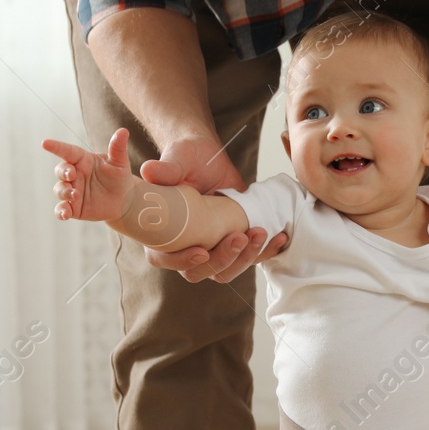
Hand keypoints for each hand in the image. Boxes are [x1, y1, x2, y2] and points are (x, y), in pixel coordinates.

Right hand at [43, 130, 136, 222]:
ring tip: (75, 195)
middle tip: (71, 175)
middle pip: (61, 170)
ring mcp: (72, 191)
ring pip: (59, 190)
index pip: (67, 151)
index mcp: (82, 160)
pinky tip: (65, 214)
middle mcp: (74, 174)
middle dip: (63, 171)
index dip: (56, 147)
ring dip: (64, 192)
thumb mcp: (120, 163)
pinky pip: (61, 209)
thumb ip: (117, 148)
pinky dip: (61, 212)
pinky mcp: (73, 208)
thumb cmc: (119, 178)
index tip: (45, 143)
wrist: (124, 201)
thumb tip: (123, 131)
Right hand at [139, 136, 288, 282]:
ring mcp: (210, 249)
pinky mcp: (232, 243)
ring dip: (246, 257)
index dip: (182, 260)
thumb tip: (150, 171)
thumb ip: (167, 169)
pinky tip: (278, 236)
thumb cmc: (186, 158)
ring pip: (226, 270)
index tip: (202, 251)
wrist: (208, 157)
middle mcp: (184, 247)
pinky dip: (265, 251)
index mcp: (162, 234)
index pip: (164, 258)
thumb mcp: (177, 159)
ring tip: (260, 233)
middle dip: (223, 259)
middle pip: (200, 271)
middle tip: (240, 237)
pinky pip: (248, 258)